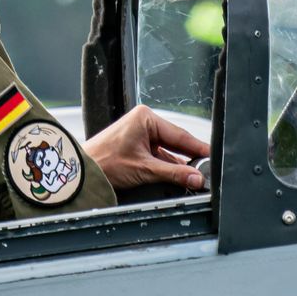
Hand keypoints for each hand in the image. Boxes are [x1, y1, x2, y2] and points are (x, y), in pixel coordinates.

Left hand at [84, 104, 211, 192]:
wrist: (83, 171)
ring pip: (168, 151)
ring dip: (178, 164)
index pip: (180, 135)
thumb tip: (196, 178)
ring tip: (194, 177)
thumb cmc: (105, 162)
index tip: (213, 158)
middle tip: (207, 171)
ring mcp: (140, 133)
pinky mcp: (136, 145)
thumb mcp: (144, 169)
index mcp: (146, 118)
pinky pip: (158, 155)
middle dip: (189, 158)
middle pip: (175, 142)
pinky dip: (167, 166)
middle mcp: (144, 122)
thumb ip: (174, 173)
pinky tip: (178, 176)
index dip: (198, 149)